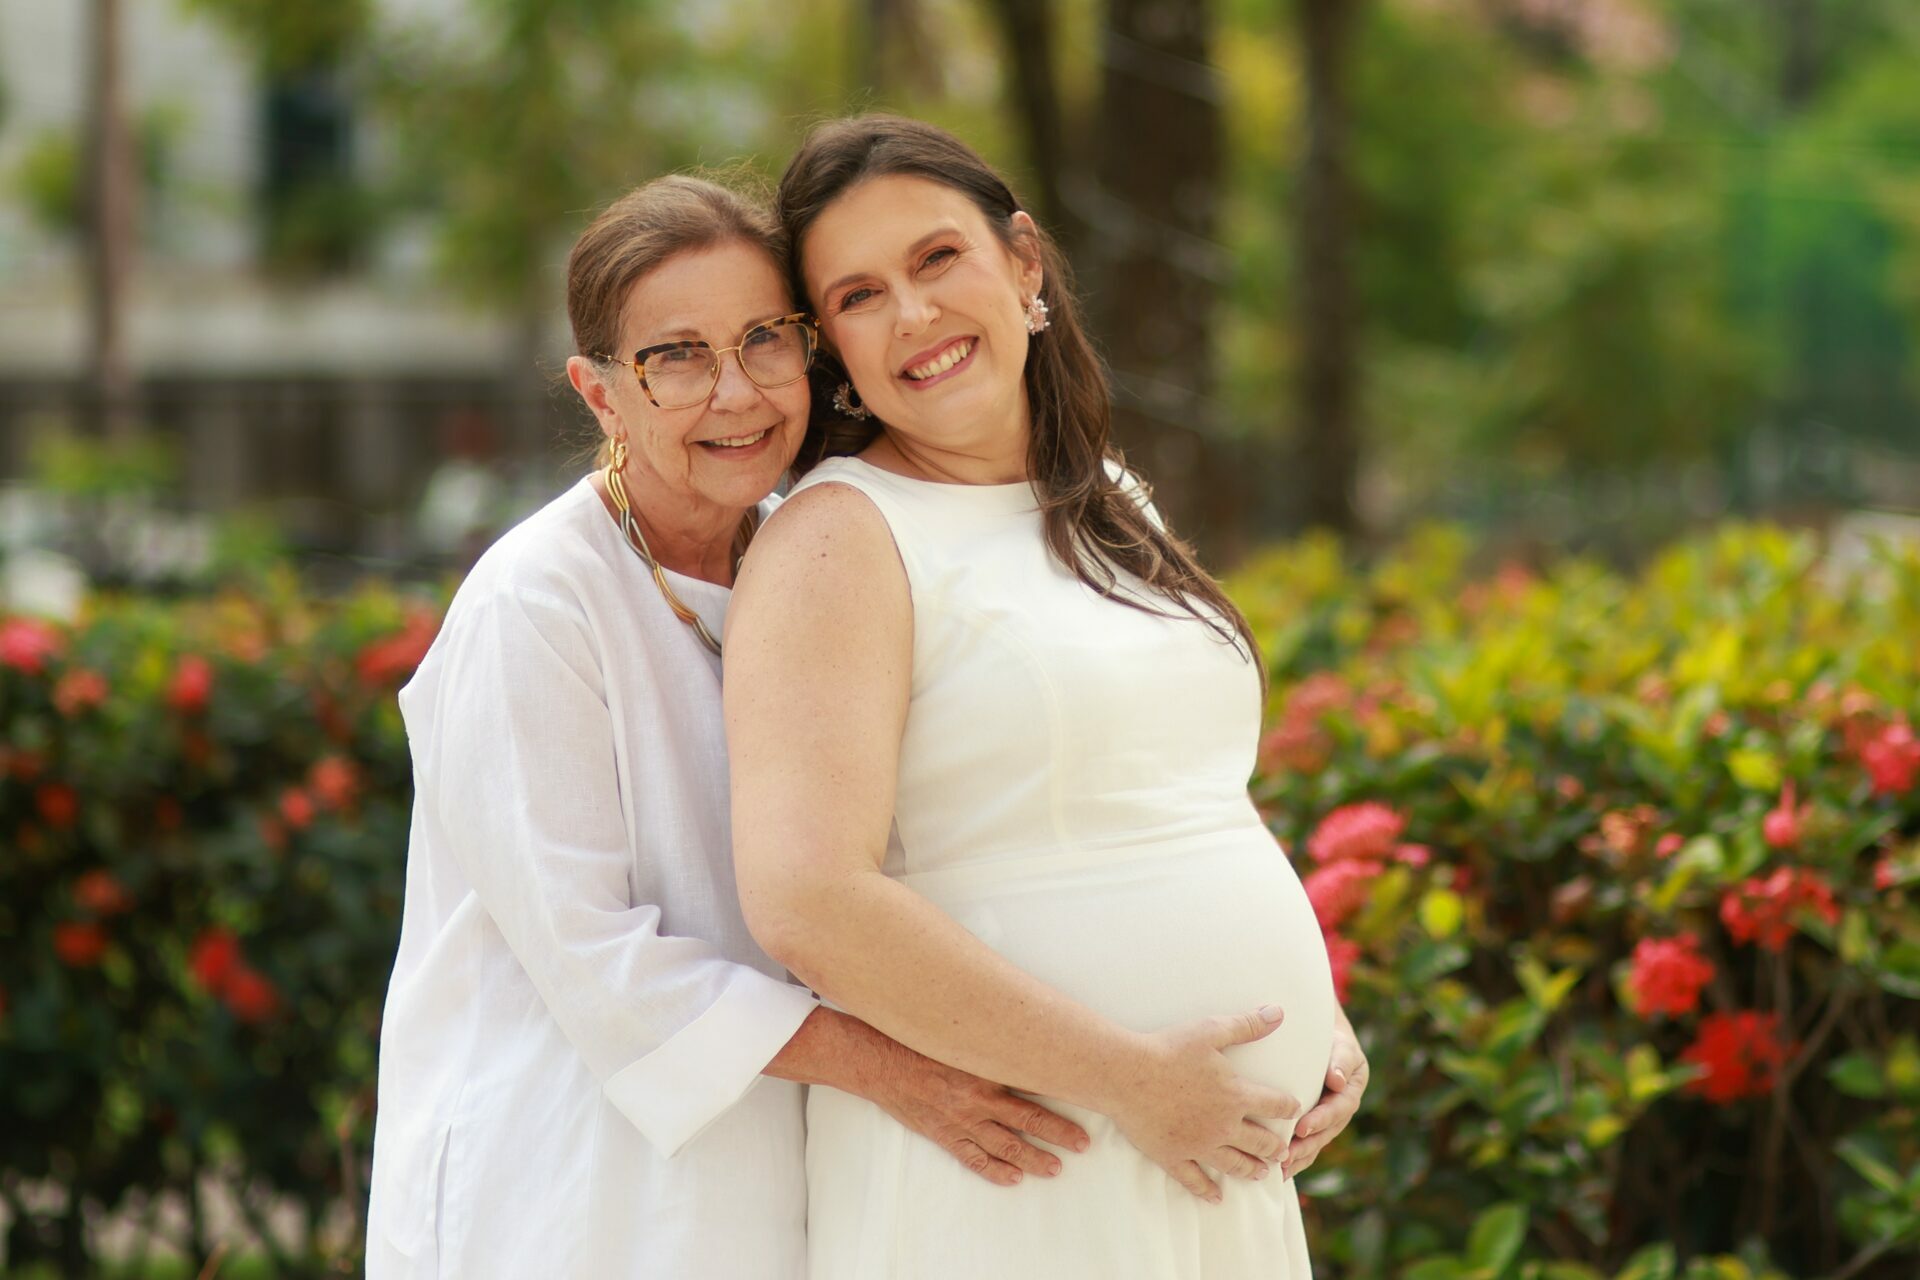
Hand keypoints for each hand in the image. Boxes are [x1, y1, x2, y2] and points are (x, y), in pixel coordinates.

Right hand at [867, 1041, 1090, 1186]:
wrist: (881, 1063)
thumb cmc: (918, 1043)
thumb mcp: (958, 1036)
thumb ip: (987, 1040)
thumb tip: (1018, 1034)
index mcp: (986, 1069)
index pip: (1032, 1083)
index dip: (1059, 1093)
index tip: (1085, 1099)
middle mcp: (979, 1098)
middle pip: (1028, 1119)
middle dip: (1058, 1132)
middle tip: (1082, 1144)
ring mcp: (962, 1120)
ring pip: (1006, 1145)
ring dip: (1033, 1157)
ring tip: (1055, 1167)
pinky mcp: (945, 1135)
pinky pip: (974, 1158)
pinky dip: (995, 1170)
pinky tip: (1013, 1178)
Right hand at [1104, 1005, 1302, 1203]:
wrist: (1126, 1075)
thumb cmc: (1168, 1049)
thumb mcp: (1211, 1031)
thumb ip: (1248, 1025)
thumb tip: (1279, 1012)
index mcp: (1236, 1096)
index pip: (1275, 1105)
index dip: (1289, 1106)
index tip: (1294, 1109)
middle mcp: (1224, 1126)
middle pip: (1261, 1142)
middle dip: (1276, 1147)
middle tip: (1283, 1151)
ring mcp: (1199, 1146)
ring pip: (1235, 1165)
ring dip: (1252, 1170)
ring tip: (1261, 1174)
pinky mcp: (1174, 1157)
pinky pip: (1196, 1181)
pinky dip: (1208, 1191)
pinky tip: (1217, 1197)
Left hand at [1282, 1010, 1366, 1179]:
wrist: (1322, 1037)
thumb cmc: (1330, 1037)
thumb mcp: (1340, 1043)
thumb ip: (1341, 1059)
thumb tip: (1337, 1081)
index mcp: (1351, 1089)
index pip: (1338, 1108)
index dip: (1321, 1119)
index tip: (1301, 1127)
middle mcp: (1341, 1108)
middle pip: (1326, 1132)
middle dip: (1306, 1145)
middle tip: (1286, 1155)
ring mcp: (1328, 1118)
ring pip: (1315, 1143)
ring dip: (1299, 1157)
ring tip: (1279, 1169)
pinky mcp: (1313, 1123)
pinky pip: (1305, 1144)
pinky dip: (1294, 1158)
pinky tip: (1277, 1171)